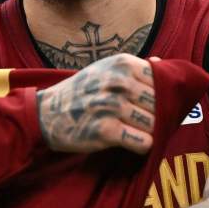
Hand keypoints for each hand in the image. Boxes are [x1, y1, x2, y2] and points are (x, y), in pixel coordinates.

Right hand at [36, 53, 155, 154]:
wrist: (47, 113)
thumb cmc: (81, 91)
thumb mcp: (104, 69)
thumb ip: (133, 68)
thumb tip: (160, 61)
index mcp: (122, 63)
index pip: (162, 82)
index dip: (159, 95)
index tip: (145, 103)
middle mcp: (118, 82)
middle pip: (160, 104)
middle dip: (154, 115)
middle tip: (138, 120)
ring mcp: (111, 106)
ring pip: (153, 125)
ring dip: (146, 132)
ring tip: (130, 130)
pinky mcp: (105, 130)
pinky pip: (142, 142)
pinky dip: (140, 146)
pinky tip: (128, 141)